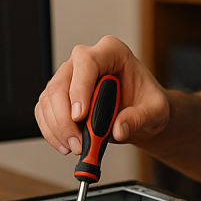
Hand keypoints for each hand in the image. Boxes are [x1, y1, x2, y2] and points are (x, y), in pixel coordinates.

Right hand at [34, 35, 169, 154]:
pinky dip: (51, 131)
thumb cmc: (148, 102)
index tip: (80, 116)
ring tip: (76, 147)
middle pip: (61, 83)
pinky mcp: (61, 95)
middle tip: (78, 143)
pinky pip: (45, 111)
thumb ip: (139, 118)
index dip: (80, 88)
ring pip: (49, 99)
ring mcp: (70, 76)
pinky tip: (64, 145)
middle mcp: (86, 60)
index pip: (87, 62)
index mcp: (111, 52)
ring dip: (57, 128)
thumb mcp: (156, 110)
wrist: (143, 112)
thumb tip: (118, 129)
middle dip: (65, 118)